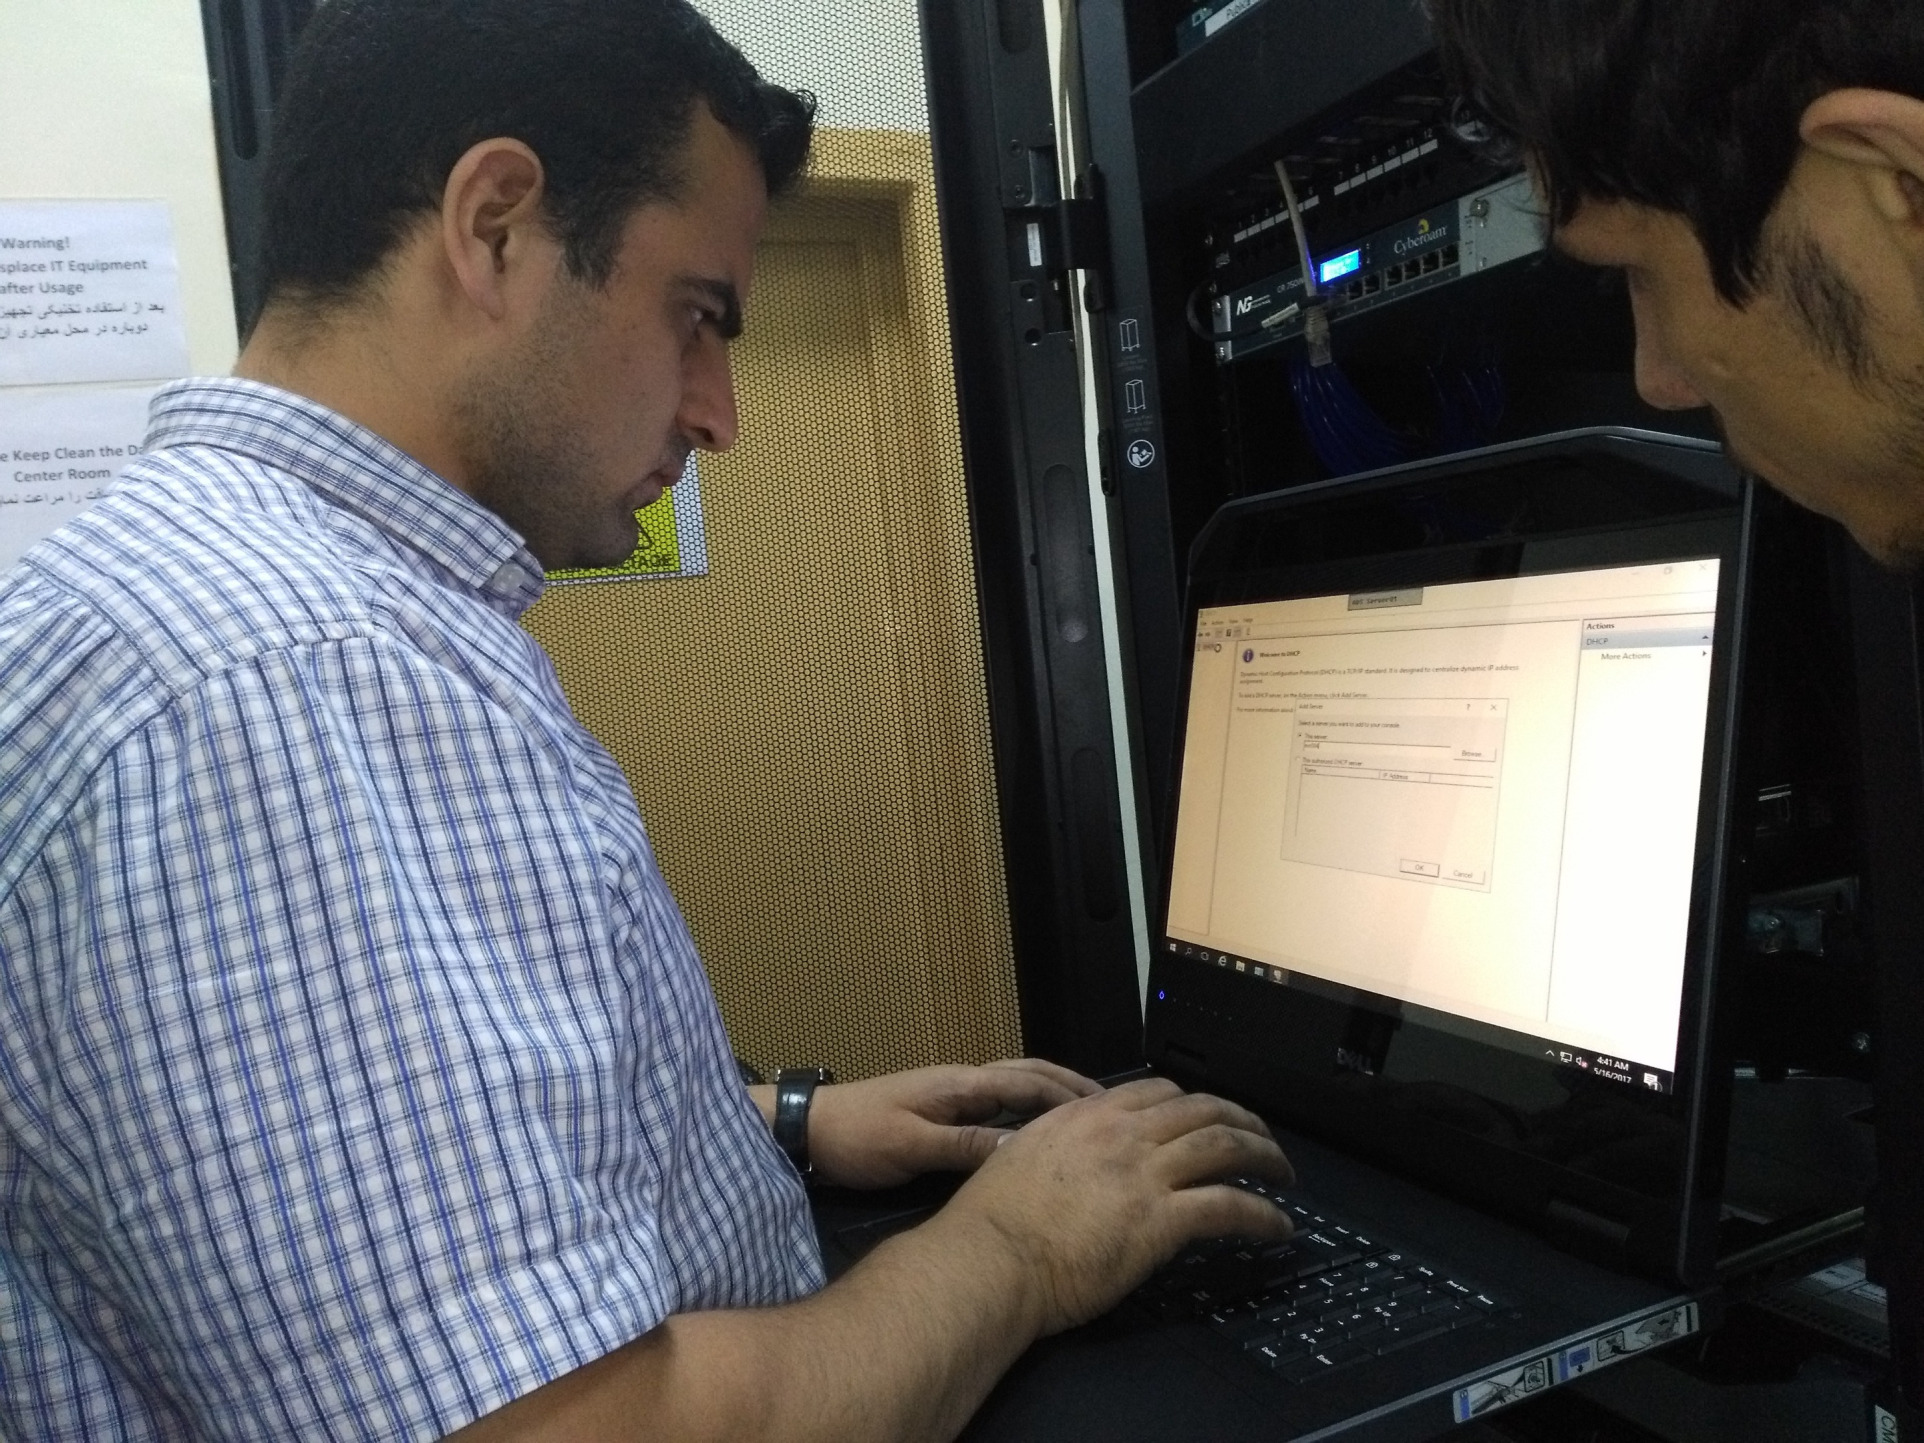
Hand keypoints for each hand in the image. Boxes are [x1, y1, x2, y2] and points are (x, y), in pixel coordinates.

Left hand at [803, 1059, 1101, 1188]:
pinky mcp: (940, 1109)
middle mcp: (962, 1081)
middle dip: (1068, 1087)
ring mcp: (951, 1093)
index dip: (1069, 1097)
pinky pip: (996, 1103)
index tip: (1110, 1112)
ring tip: (1084, 1117)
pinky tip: (1035, 1131)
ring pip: (1013, 1086)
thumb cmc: (859, 1136)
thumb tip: (1024, 1150)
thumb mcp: (912, 1147)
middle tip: (1111, 1107)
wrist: (811, 1128)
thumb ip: (965, 1146)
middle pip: (1027, 1075)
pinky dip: (1025, 1108)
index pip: (1028, 1084)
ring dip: (1049, 1095)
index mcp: (961, 1085)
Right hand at [939, 1077, 1294, 1335]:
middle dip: (1243, 1121)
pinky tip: (1278, 1226)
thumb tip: (1074, 1163)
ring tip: (1284, 1175)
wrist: (989, 1257)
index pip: (1157, 1091)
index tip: (1207, 1116)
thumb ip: (1059, 1149)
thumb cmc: (991, 1222)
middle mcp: (1122, 1134)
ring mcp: (1144, 1174)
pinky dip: (1263, 1214)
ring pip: (1225, 1145)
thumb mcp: (1021, 1157)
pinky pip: (1230, 1206)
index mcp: (1086, 1116)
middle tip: (1263, 1141)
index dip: (1192, 1101)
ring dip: (1264, 1157)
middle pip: (1203, 1109)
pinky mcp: (1161, 1221)